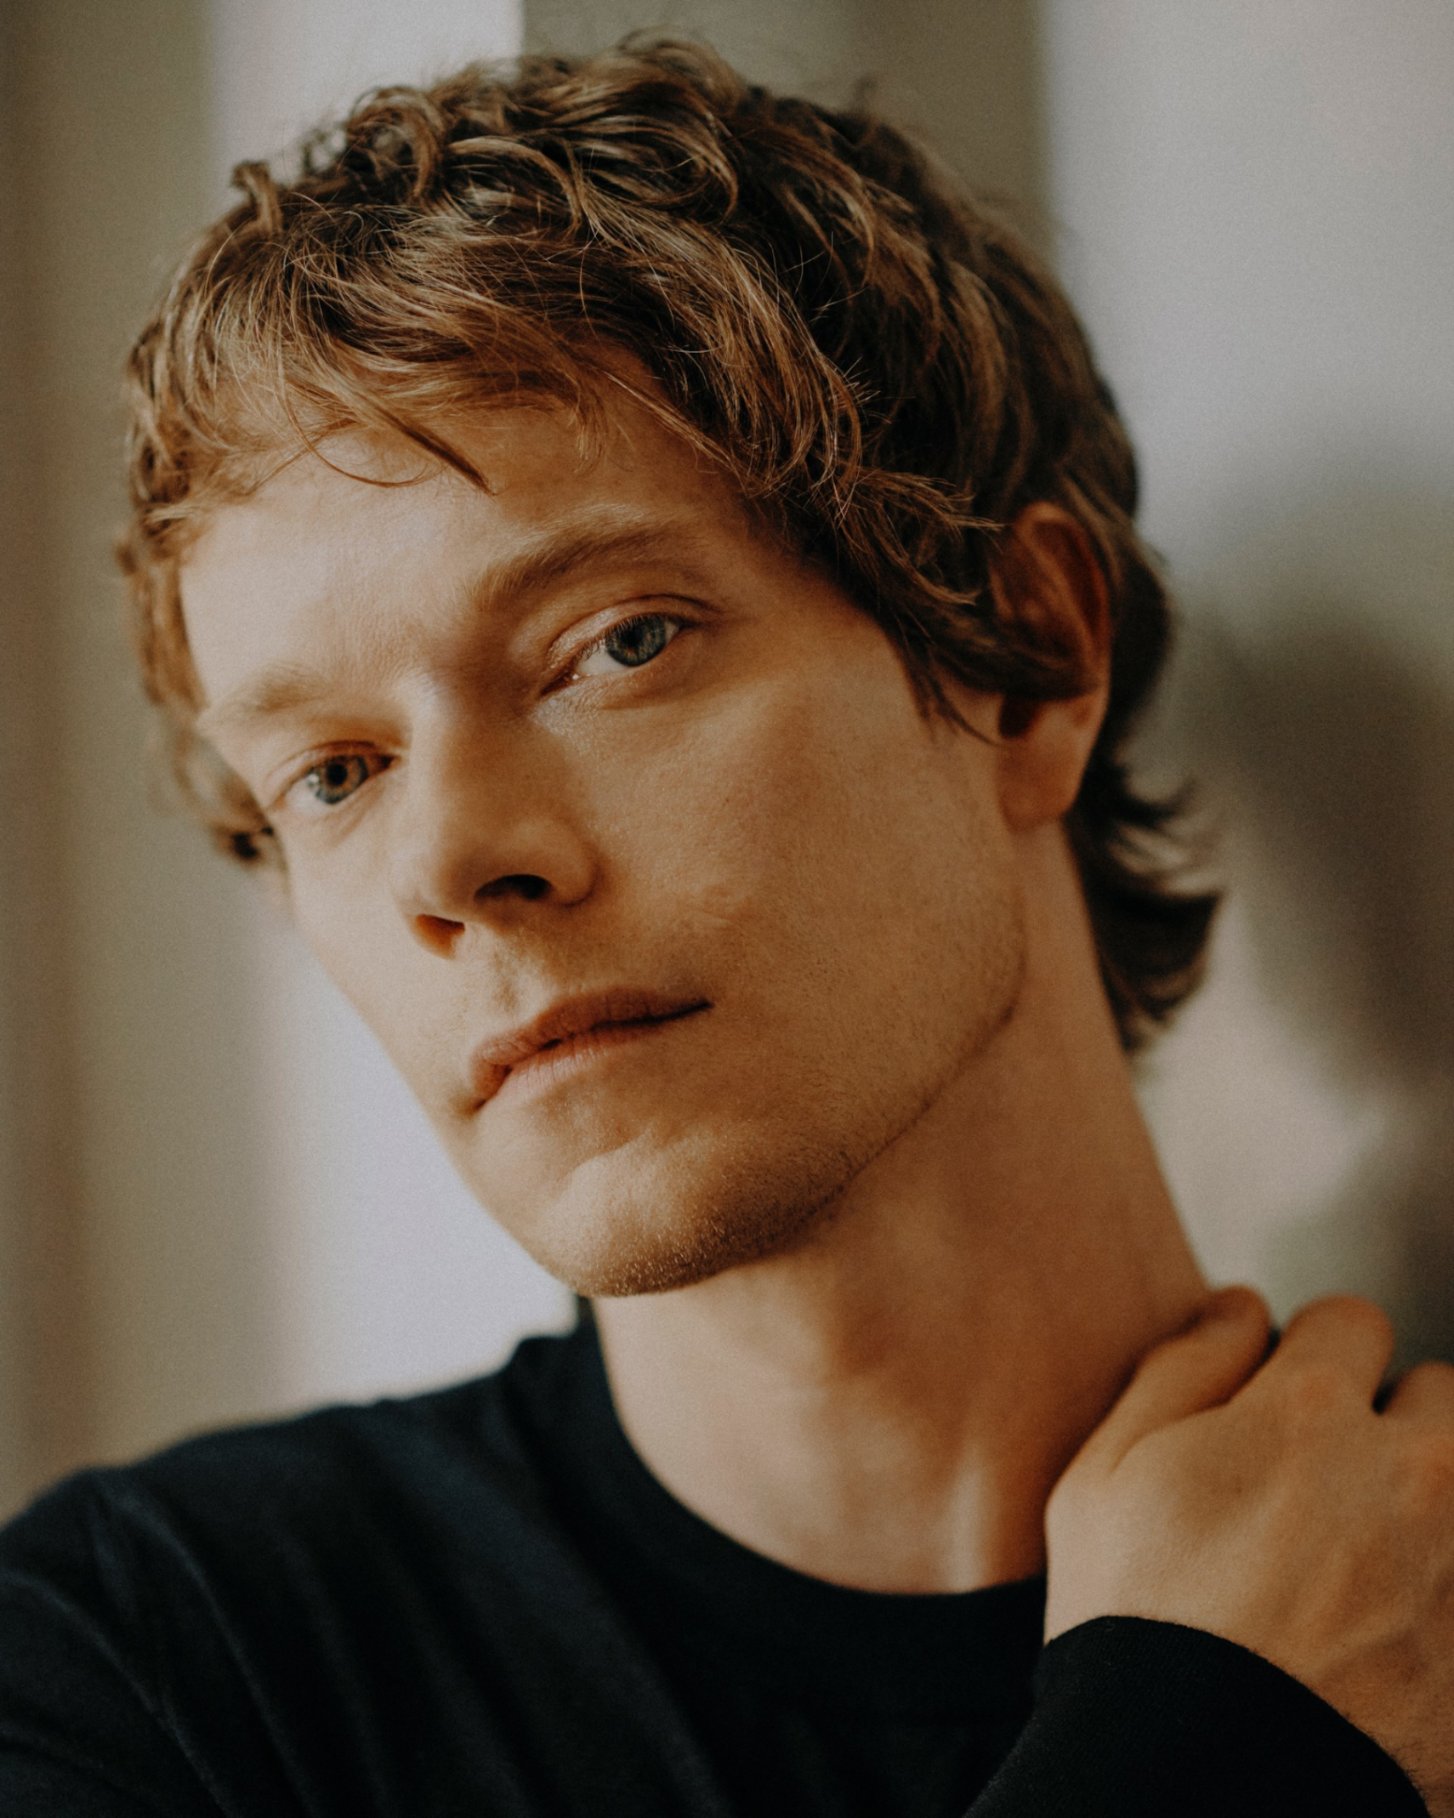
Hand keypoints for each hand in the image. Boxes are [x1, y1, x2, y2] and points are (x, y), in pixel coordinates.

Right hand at [1044, 1287, 1453, 1812]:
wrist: (1196, 1788)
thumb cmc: (1136, 1627)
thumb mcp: (1104, 1477)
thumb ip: (1180, 1368)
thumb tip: (1239, 1305)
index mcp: (1310, 1416)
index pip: (1349, 1319)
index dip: (1307, 1357)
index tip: (1281, 1406)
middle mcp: (1415, 1474)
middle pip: (1438, 1394)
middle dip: (1389, 1424)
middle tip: (1329, 1490)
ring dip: (1433, 1499)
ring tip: (1372, 1559)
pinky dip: (1443, 1586)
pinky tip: (1391, 1621)